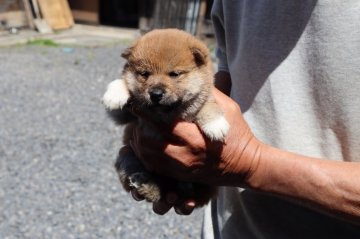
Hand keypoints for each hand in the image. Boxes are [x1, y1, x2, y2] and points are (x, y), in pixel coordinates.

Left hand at [129, 88, 262, 213]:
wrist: (245, 165)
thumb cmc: (238, 135)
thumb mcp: (228, 110)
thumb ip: (208, 96)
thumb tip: (192, 80)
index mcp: (195, 137)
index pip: (162, 124)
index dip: (144, 114)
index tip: (136, 104)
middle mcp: (184, 154)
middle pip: (149, 141)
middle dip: (138, 127)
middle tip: (137, 117)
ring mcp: (181, 168)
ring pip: (147, 156)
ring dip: (138, 142)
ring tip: (138, 129)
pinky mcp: (180, 175)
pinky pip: (154, 167)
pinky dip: (144, 155)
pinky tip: (144, 145)